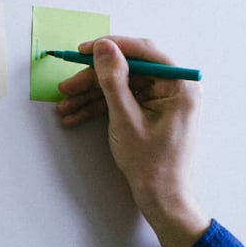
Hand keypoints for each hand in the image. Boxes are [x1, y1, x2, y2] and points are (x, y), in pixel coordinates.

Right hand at [56, 36, 209, 246]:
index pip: (144, 52)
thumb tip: (103, 47)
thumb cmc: (151, 164)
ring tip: (65, 105)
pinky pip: (123, 101)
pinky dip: (100, 108)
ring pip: (121, 86)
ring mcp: (162, 100)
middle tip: (67, 86)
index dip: (112, 47)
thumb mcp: (126, 119)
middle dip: (94, 79)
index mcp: (180, 86)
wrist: (161, 199)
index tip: (84, 50)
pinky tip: (76, 116)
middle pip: (128, 70)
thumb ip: (113, 80)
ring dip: (91, 95)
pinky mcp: (151, 112)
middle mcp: (174, 88)